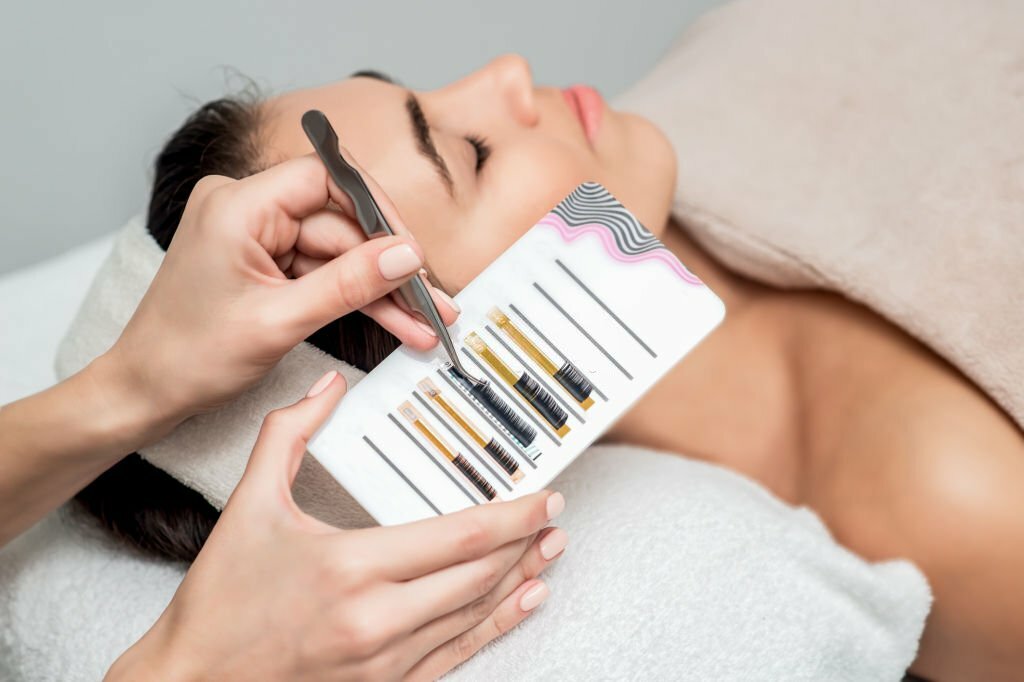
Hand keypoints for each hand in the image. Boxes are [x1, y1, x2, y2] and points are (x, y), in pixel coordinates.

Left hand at [105, 152, 457, 432]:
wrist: (148, 392)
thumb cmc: (188, 355)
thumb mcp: (279, 321)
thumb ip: (348, 284)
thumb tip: (406, 256)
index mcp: (238, 206)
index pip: (326, 179)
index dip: (377, 210)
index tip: (412, 250)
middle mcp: (248, 210)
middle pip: (341, 224)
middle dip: (389, 267)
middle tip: (433, 301)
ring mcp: (259, 238)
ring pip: (340, 255)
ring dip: (382, 291)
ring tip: (425, 323)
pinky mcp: (268, 265)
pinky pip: (325, 275)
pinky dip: (358, 300)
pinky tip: (396, 322)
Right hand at [107, 371, 566, 681]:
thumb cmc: (221, 599)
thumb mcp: (249, 506)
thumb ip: (288, 435)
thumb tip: (328, 385)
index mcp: (350, 567)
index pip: (458, 538)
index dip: (513, 516)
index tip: (544, 497)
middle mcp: (376, 619)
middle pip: (478, 575)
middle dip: (525, 542)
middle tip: (553, 516)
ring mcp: (384, 661)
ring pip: (474, 614)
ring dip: (519, 579)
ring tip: (549, 551)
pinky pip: (456, 655)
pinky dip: (495, 627)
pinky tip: (521, 603)